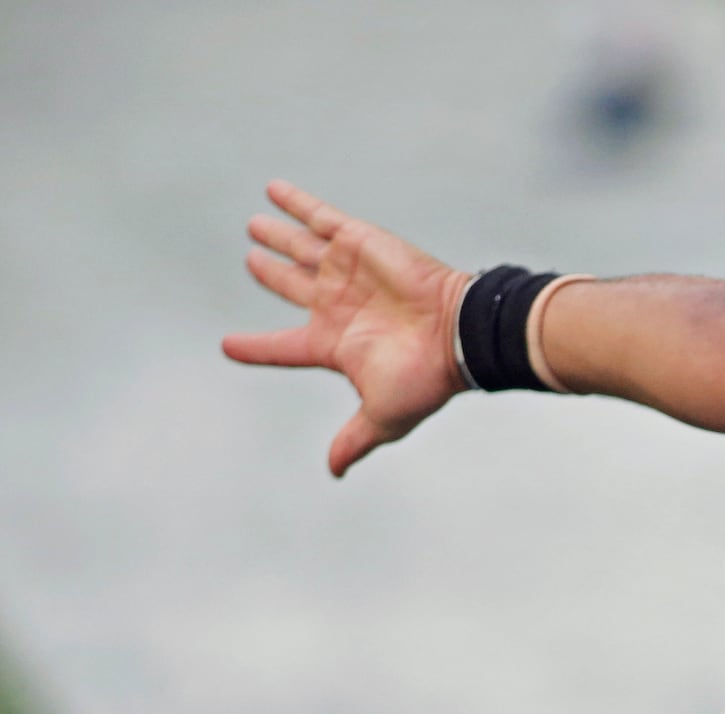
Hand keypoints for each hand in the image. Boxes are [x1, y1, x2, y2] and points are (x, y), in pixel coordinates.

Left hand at [221, 180, 471, 476]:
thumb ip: (355, 439)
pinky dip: (296, 204)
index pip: (284, 346)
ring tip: (255, 227)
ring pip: (300, 250)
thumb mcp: (382, 415)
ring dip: (278, 238)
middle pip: (292, 285)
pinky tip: (273, 191)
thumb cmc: (422, 377)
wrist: (455, 333)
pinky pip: (320, 218)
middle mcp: (339, 305)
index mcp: (336, 345)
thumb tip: (334, 471)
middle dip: (272, 274)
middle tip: (252, 260)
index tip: (227, 345)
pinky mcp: (358, 242)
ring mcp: (347, 271)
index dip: (255, 347)